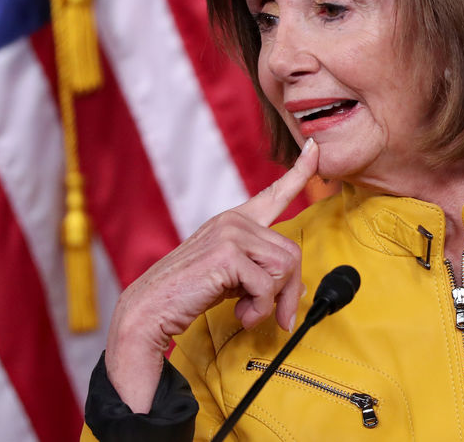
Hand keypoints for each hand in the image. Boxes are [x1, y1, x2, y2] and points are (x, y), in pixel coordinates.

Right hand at [105, 138, 318, 411]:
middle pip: (292, 252)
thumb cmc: (188, 293)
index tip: (315, 147)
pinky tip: (240, 313)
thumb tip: (300, 287)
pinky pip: (267, 285)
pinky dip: (259, 309)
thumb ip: (261, 271)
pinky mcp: (227, 253)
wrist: (149, 308)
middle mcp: (234, 220)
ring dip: (272, 301)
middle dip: (288, 291)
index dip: (299, 172)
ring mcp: (230, 233)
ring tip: (247, 311)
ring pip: (285, 268)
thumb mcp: (232, 277)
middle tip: (277, 315)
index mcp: (235, 221)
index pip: (274, 193)